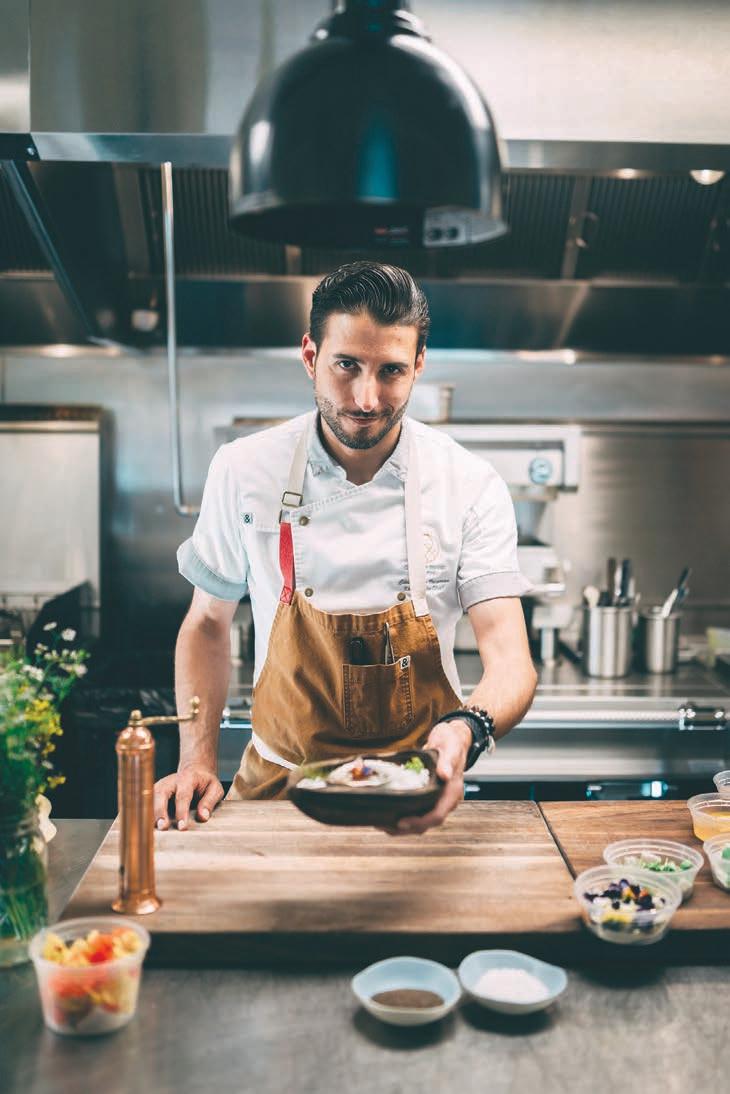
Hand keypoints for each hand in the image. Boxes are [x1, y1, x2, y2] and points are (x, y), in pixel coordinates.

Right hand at [153, 765, 223, 830]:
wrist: (195, 771)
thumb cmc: (205, 783)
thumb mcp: (215, 788)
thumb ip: (209, 801)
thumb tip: (202, 817)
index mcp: (188, 778)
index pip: (183, 796)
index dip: (182, 812)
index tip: (182, 827)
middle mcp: (171, 780)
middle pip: (161, 793)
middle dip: (160, 811)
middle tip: (162, 827)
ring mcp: (161, 785)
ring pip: (150, 796)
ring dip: (149, 812)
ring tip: (152, 830)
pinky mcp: (154, 792)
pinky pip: (147, 801)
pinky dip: (146, 812)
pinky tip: (147, 825)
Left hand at [390, 719, 471, 835]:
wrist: (453, 737)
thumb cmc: (452, 741)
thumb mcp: (451, 746)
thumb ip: (448, 760)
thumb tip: (445, 774)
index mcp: (452, 791)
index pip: (437, 815)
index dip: (420, 822)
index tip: (401, 822)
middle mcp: (446, 799)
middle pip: (426, 822)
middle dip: (406, 827)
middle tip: (384, 825)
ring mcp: (438, 798)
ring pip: (421, 819)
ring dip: (402, 825)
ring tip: (382, 823)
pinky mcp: (429, 795)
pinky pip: (417, 810)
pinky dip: (403, 813)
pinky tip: (389, 812)